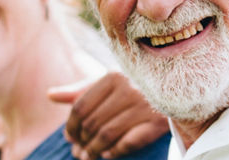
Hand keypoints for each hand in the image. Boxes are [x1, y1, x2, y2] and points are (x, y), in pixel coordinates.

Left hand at [49, 73, 169, 159]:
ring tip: (88, 156)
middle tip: (77, 152)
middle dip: (81, 142)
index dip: (70, 126)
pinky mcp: (157, 122)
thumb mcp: (110, 83)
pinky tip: (107, 155)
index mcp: (113, 76)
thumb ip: (81, 90)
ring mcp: (144, 105)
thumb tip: (50, 95)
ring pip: (107, 135)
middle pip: (92, 123)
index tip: (69, 137)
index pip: (80, 107)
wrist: (178, 90)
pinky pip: (129, 142)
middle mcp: (129, 89)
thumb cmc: (137, 86)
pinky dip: (114, 151)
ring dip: (94, 150)